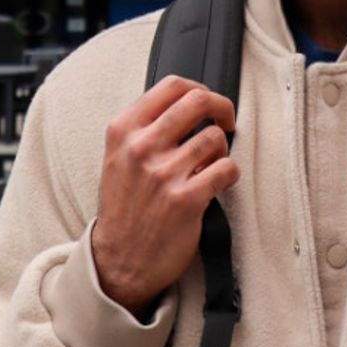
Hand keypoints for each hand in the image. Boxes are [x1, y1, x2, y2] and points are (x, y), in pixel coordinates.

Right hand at [90, 76, 239, 313]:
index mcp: (123, 131)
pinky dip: (229, 174)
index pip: (171, 86)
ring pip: (216, 137)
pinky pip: (226, 169)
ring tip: (211, 164)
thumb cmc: (124, 206)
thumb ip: (143, 126)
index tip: (207, 102)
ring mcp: (163, 174)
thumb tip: (186, 101)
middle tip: (227, 121)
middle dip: (222, 108)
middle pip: (198, 101)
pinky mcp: (186, 200)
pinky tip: (217, 183)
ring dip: (221, 150)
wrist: (119, 260)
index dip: (199, 89)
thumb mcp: (118, 156)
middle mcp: (141, 148)